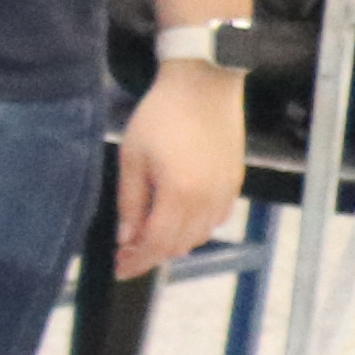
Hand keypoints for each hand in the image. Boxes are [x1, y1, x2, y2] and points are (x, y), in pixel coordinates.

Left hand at [121, 58, 245, 280]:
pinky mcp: (235, 181)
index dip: (137, 261)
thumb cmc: (161, 116)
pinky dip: (195, 228)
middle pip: (180, 245)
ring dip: (174, 243)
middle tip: (127, 254)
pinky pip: (216, 219)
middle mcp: (208, 198)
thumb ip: (130, 202)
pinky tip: (177, 219)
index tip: (119, 268)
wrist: (203, 86)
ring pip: (200, 235)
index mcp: (179, 193)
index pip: (157, 243)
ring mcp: (226, 191)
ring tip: (148, 237)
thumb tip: (126, 237)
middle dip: (152, 254)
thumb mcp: (132, 158)